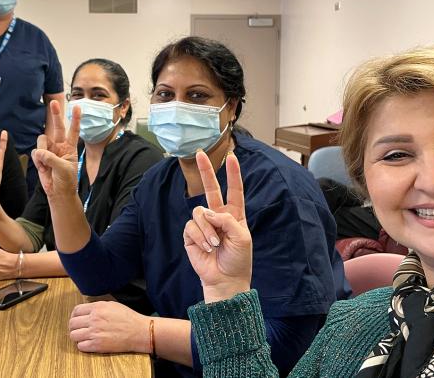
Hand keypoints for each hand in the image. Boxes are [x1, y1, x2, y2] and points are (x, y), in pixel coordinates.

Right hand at [30, 101, 79, 202]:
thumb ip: (52, 158)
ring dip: (42, 151)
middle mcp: (60, 146)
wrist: (58, 192)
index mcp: (70, 147)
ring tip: (47, 164)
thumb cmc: (66, 180)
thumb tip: (40, 152)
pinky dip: (38, 160)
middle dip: (55, 115)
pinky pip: (35, 152)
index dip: (75, 119)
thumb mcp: (63, 169)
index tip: (77, 107)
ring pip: (41, 140)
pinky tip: (43, 168)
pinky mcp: (40, 156)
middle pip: (57, 127)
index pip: (74, 130)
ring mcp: (49, 150)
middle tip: (54, 103)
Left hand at [68, 301, 149, 353]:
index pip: (76, 310)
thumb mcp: (112, 305)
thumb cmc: (128, 318)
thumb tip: (87, 309)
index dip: (74, 315)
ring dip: (77, 336)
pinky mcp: (97, 345)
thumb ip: (98, 306)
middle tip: (78, 329)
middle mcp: (94, 319)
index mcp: (97, 308)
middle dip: (73, 326)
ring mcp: (95, 333)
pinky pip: (81, 346)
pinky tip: (88, 343)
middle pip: (72, 323)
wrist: (139, 331)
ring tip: (83, 336)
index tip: (76, 319)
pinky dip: (83, 345)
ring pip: (74, 335)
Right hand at [183, 150, 251, 302]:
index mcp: (234, 215)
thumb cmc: (238, 260)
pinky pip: (191, 226)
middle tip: (200, 153)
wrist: (225, 280)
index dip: (233, 174)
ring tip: (215, 244)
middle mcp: (218, 216)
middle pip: (211, 189)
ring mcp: (204, 225)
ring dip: (208, 230)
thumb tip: (208, 212)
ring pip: (199, 212)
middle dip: (205, 171)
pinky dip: (200, 237)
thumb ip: (227, 220)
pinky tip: (206, 248)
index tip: (232, 157)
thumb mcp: (242, 238)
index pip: (234, 190)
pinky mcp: (191, 235)